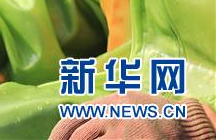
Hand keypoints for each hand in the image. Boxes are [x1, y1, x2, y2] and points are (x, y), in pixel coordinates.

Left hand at [49, 92, 215, 139]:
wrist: (181, 120)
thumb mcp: (120, 104)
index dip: (57, 136)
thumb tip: (71, 130)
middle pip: (78, 136)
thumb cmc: (147, 114)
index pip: (71, 120)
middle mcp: (109, 114)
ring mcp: (121, 131)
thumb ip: (98, 112)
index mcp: (103, 104)